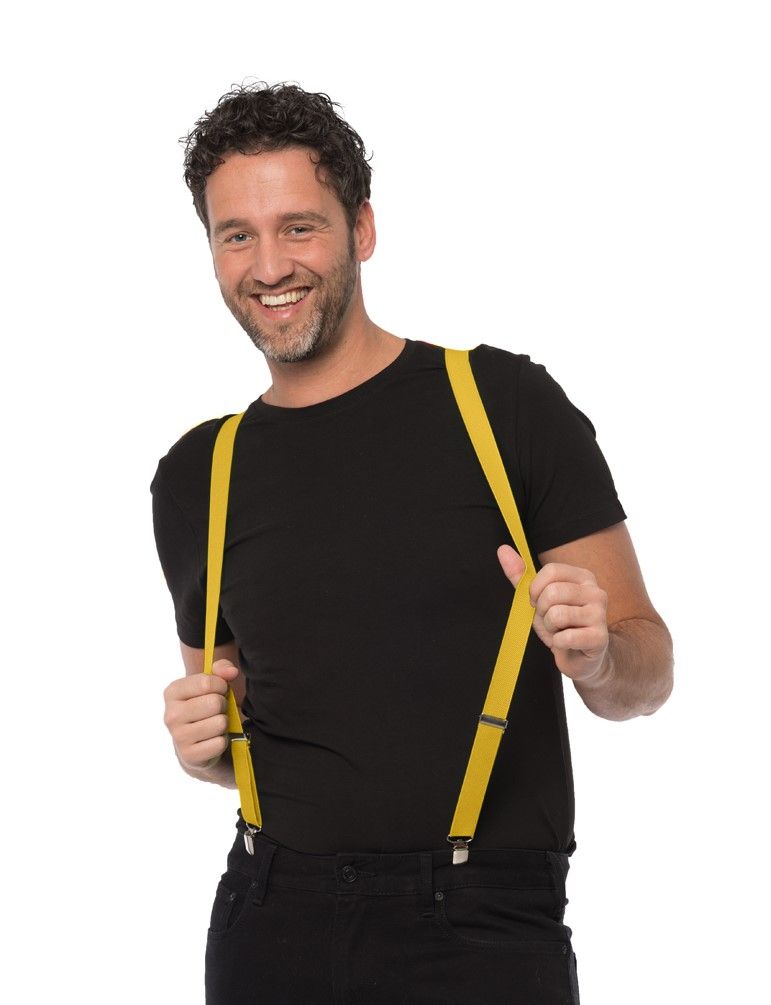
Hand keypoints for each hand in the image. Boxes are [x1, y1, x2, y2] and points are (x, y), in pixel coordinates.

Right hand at [162, 659, 241, 769]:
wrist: (197, 743)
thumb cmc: (205, 707)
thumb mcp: (211, 684)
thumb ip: (221, 669)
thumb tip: (232, 672)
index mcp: (172, 692)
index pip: (206, 682)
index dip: (221, 686)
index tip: (219, 691)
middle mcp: (171, 714)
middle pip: (214, 703)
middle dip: (223, 706)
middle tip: (217, 711)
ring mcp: (178, 737)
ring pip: (219, 723)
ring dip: (223, 724)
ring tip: (215, 724)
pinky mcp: (189, 755)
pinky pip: (220, 743)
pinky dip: (222, 741)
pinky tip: (213, 739)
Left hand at [497, 545, 609, 684]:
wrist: (582, 657)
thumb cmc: (560, 624)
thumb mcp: (538, 598)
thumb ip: (521, 576)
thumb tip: (502, 549)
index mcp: (583, 577)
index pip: (551, 570)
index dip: (536, 589)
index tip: (537, 602)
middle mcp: (596, 592)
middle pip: (552, 593)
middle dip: (542, 611)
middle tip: (551, 621)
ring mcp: (600, 614)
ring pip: (556, 615)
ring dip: (549, 628)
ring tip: (560, 631)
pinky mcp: (599, 637)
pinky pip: (564, 637)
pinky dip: (558, 643)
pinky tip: (566, 643)